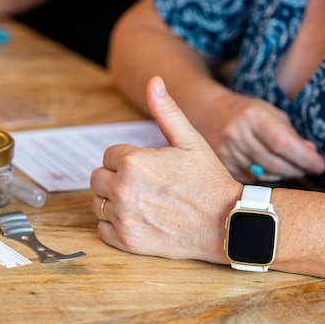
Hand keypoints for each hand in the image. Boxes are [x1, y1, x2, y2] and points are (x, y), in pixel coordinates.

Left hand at [90, 76, 241, 263]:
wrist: (226, 223)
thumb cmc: (209, 180)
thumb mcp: (190, 140)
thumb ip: (166, 111)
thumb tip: (154, 81)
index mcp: (132, 162)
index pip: (109, 155)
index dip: (129, 160)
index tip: (150, 169)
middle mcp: (122, 189)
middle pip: (97, 179)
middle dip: (116, 178)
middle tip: (145, 185)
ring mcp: (123, 217)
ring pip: (98, 204)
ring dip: (114, 201)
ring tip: (143, 202)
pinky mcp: (127, 242)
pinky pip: (102, 229)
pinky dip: (115, 226)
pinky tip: (138, 220)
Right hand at [200, 93, 324, 182]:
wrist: (210, 114)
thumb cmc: (248, 113)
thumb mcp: (271, 114)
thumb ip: (292, 134)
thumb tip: (311, 154)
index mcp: (252, 116)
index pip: (282, 143)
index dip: (304, 157)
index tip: (320, 165)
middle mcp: (237, 134)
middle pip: (274, 163)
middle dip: (296, 169)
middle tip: (309, 168)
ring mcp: (227, 152)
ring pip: (263, 175)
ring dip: (282, 174)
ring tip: (290, 166)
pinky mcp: (222, 165)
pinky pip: (251, 179)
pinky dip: (264, 177)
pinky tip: (268, 167)